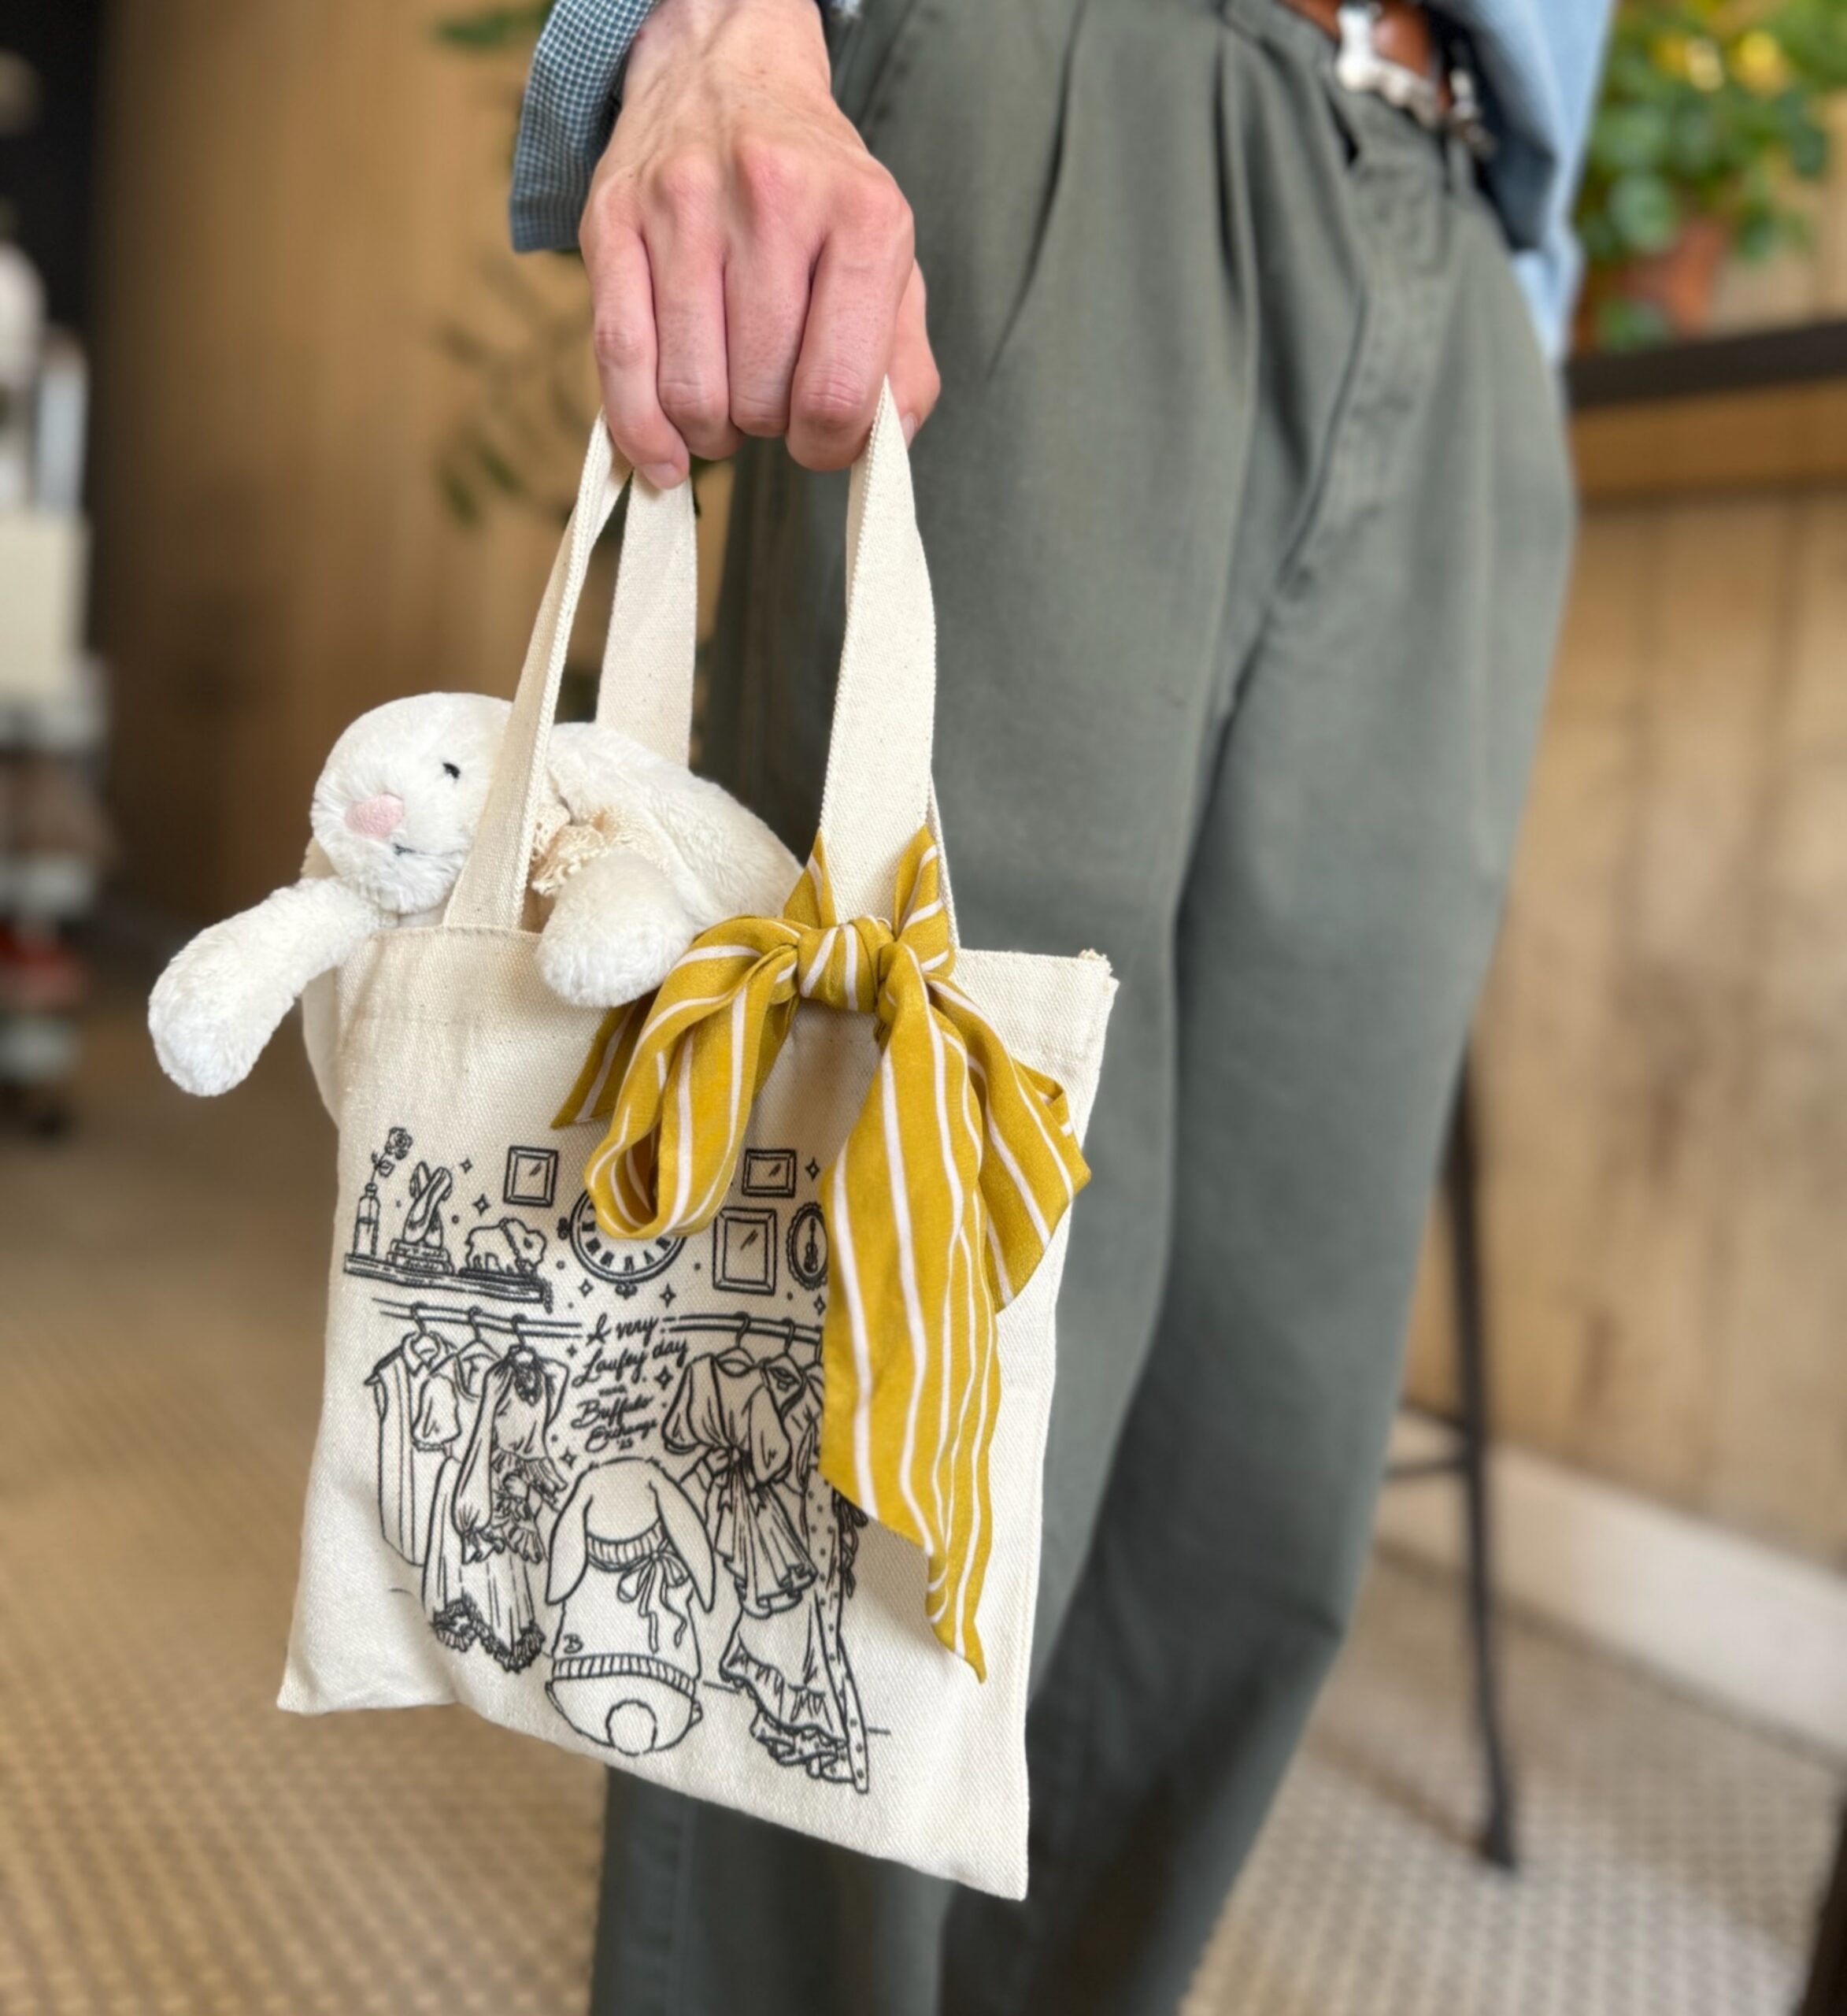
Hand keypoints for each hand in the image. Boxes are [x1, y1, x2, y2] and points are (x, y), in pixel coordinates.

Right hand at [580, 0, 938, 482]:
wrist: (727, 74)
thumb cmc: (814, 191)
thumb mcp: (888, 257)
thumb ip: (904, 360)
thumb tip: (887, 447)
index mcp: (860, 216)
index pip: (838, 391)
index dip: (828, 445)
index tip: (821, 439)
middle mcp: (772, 199)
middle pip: (760, 398)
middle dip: (768, 426)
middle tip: (769, 397)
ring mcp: (684, 206)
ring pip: (691, 391)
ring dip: (710, 429)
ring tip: (725, 402)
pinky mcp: (612, 219)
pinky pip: (619, 357)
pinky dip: (641, 429)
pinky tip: (663, 453)